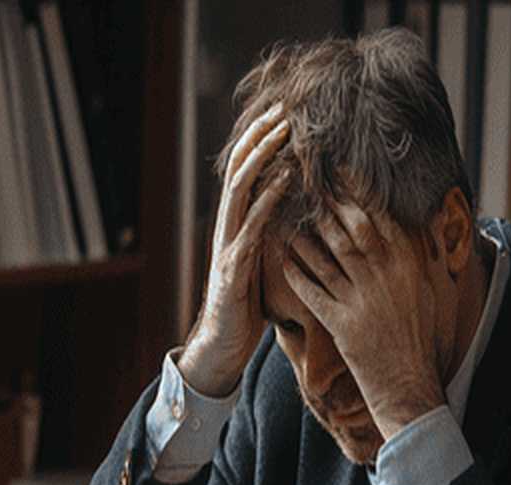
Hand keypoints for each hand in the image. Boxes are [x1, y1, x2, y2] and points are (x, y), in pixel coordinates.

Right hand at [179, 107, 289, 396]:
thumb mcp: (259, 265)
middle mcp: (226, 229)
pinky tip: (284, 182)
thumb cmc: (245, 308)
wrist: (220, 347)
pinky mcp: (231, 270)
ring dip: (263, 159)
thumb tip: (290, 213)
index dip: (260, 142)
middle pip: (239, 170)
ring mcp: (226, 247)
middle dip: (261, 138)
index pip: (245, 173)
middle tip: (284, 111)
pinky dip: (267, 202)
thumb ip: (267, 237)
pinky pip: (250, 229)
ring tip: (284, 134)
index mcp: (234, 226)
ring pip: (241, 191)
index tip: (282, 115)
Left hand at [282, 203, 444, 440]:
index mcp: (410, 265)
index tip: (341, 172)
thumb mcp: (437, 291)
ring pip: (327, 257)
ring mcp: (361, 300)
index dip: (358, 192)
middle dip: (328, 204)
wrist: (410, 386)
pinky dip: (297, 272)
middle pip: (351, 230)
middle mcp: (385, 277)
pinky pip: (312, 291)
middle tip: (308, 184)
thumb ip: (430, 254)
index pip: (381, 218)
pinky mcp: (341, 324)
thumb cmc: (424, 338)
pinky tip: (283, 257)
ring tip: (290, 217)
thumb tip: (432, 219)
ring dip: (307, 235)